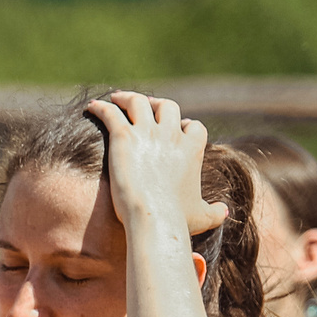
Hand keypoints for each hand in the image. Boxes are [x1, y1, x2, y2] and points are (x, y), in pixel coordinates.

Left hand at [87, 92, 224, 237]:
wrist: (154, 217)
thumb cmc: (177, 219)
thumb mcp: (203, 216)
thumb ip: (216, 211)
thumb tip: (224, 210)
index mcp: (192, 149)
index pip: (193, 126)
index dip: (185, 125)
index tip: (178, 127)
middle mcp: (171, 135)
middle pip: (167, 106)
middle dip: (157, 103)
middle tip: (145, 105)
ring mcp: (148, 133)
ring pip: (139, 102)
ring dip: (128, 97)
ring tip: (117, 98)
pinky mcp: (124, 136)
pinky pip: (111, 112)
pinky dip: (101, 107)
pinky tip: (91, 108)